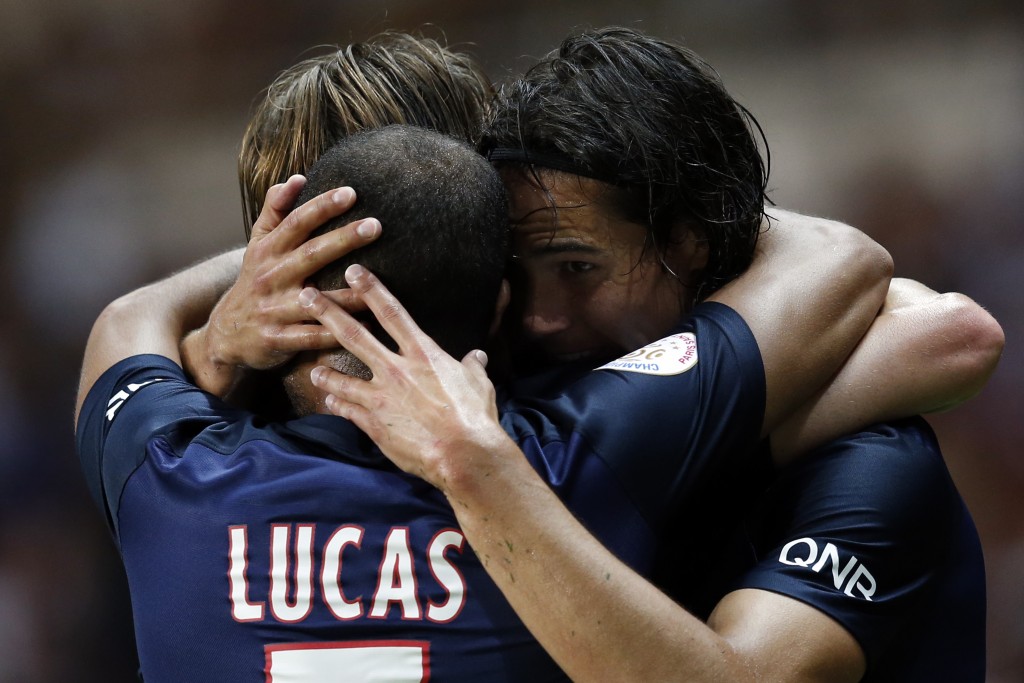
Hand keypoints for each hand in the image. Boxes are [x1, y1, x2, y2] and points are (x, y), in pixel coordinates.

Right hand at [182, 176, 380, 396]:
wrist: (226, 333)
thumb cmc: (255, 280)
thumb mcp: (257, 244)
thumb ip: (275, 210)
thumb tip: (296, 177)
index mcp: (268, 251)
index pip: (296, 223)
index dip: (321, 207)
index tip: (351, 193)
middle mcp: (271, 277)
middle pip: (311, 254)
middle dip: (344, 239)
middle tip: (376, 225)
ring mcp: (274, 309)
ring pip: (316, 300)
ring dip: (348, 294)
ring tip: (377, 282)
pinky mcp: (279, 340)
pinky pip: (313, 337)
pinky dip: (338, 332)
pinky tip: (369, 324)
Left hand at [300, 265, 508, 492]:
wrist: (462, 454)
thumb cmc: (475, 416)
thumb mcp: (479, 384)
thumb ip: (473, 366)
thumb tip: (478, 357)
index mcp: (423, 354)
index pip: (392, 312)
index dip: (371, 290)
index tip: (354, 273)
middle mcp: (396, 370)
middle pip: (355, 335)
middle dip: (328, 313)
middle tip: (306, 297)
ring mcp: (381, 397)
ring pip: (342, 378)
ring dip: (325, 372)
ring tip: (312, 367)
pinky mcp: (374, 424)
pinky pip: (348, 410)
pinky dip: (337, 403)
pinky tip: (329, 400)